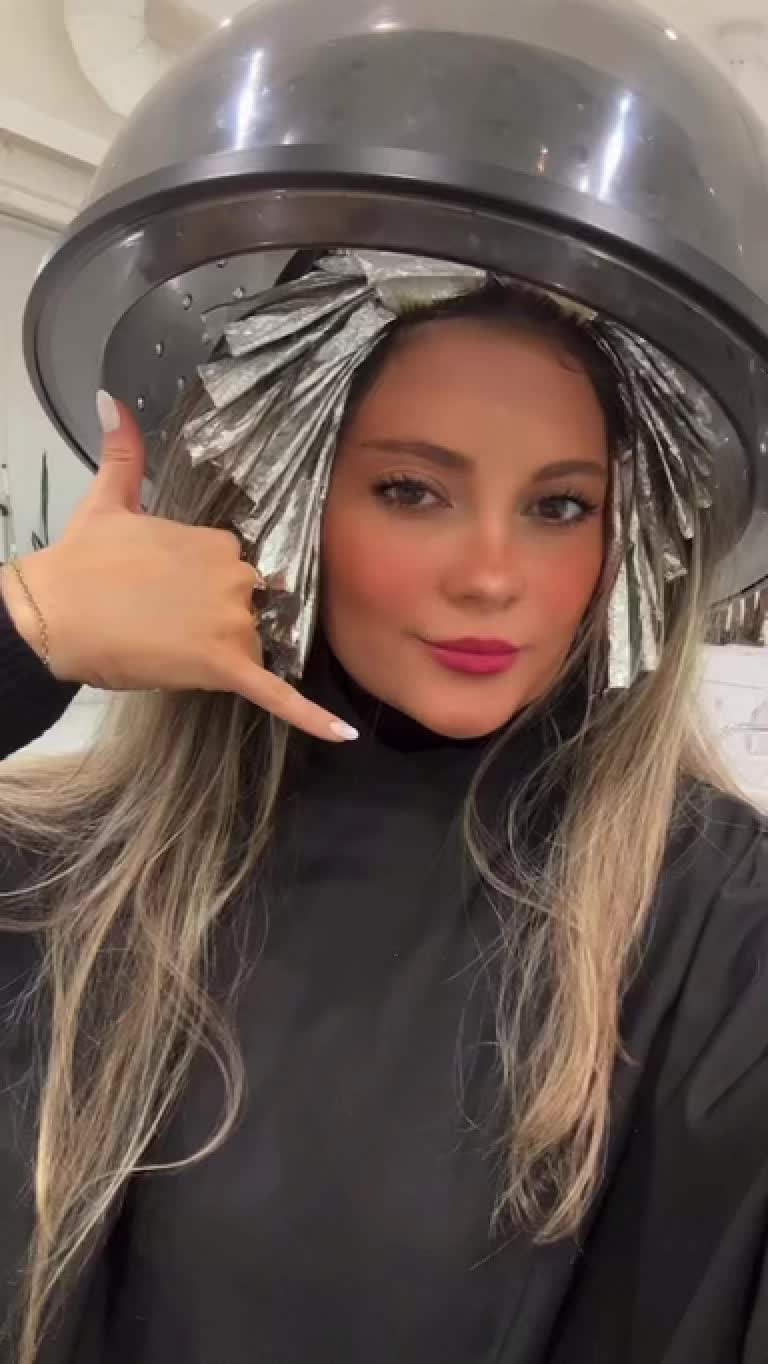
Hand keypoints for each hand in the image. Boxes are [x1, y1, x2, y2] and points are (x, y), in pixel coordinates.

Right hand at [0, 392, 356, 743]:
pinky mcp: (225, 668)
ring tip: (178, 653)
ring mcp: (233, 623)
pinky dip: (312, 716)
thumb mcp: (107, 499)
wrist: (52, 616)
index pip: (242, 567)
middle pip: (256, 605)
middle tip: (171, 622)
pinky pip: (277, 695)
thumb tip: (109, 397)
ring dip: (234, 655)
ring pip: (258, 645)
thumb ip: (123, 451)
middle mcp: (236, 578)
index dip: (214, 584)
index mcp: (218, 542)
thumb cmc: (80, 564)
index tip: (179, 590)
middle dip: (225, 617)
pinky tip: (343, 733)